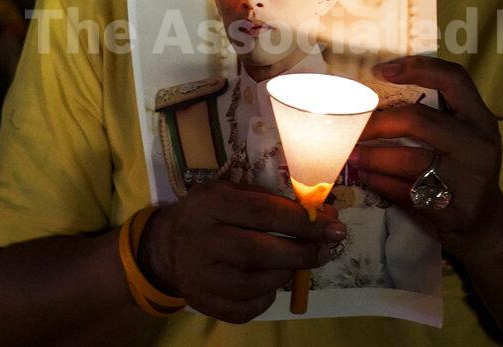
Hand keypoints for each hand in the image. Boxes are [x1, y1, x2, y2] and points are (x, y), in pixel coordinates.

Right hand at [138, 180, 344, 322]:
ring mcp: (198, 276)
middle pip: (259, 252)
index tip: (334, 226)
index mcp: (210, 203)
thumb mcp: (234, 193)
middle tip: (327, 249)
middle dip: (302, 252)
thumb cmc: (213, 213)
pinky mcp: (203, 303)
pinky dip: (268, 297)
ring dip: (287, 273)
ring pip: (255, 283)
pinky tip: (272, 281)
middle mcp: (200, 240)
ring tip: (298, 262)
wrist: (168, 245)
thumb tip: (324, 216)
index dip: (303, 221)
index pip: (264, 213)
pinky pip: (246, 308)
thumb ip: (274, 201)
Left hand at [349, 57, 502, 256]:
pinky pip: (404, 191)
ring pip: (408, 159)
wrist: (487, 222)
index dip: (418, 69)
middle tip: (353, 127)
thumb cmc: (465, 168)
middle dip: (378, 123)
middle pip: (419, 120)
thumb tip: (378, 96)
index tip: (381, 71)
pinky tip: (366, 177)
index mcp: (480, 119)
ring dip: (371, 157)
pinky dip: (380, 182)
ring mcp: (466, 179)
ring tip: (351, 155)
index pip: (454, 79)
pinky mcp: (449, 208)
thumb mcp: (465, 136)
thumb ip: (437, 114)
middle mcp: (477, 144)